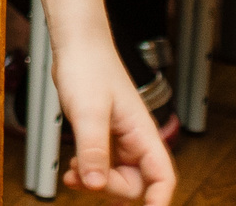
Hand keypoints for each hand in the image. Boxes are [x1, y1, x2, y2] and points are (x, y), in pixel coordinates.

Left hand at [49, 30, 176, 203]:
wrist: (76, 45)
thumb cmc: (88, 67)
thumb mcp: (88, 111)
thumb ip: (93, 149)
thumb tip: (95, 185)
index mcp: (143, 134)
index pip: (163, 178)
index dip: (159, 201)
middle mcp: (135, 141)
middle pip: (136, 184)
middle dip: (110, 188)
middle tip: (84, 177)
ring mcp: (119, 140)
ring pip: (116, 178)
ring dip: (96, 182)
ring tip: (73, 173)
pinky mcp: (103, 137)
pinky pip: (101, 166)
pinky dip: (88, 172)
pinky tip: (73, 169)